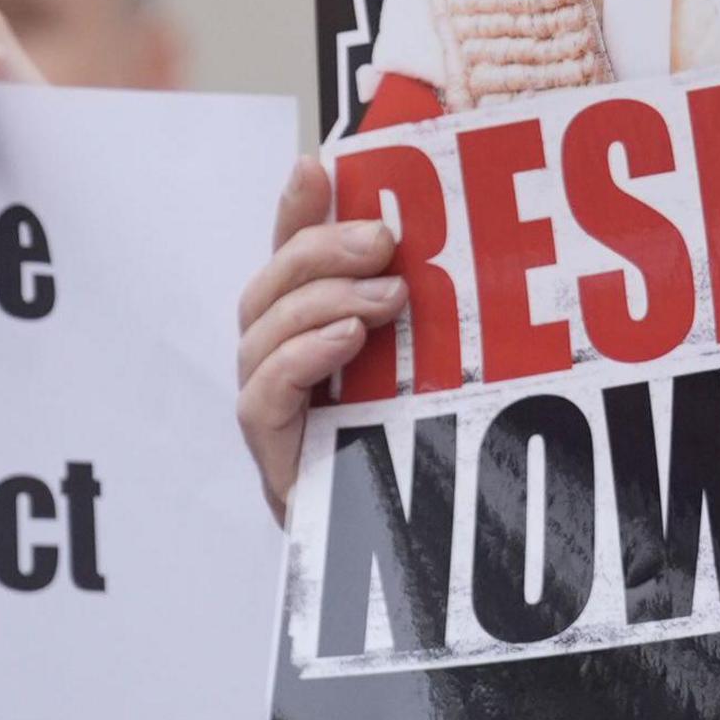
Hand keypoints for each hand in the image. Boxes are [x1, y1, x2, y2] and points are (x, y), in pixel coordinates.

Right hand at [236, 149, 406, 520]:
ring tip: (386, 294)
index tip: (319, 163)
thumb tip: (460, 248)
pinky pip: (262, 395)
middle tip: (383, 237)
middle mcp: (279, 365)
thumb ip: (432, 315)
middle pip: (267, 285)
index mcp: (311, 334)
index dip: (296, 208)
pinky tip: (345, 341)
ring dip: (322, 299)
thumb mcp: (440, 368)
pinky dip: (300, 356)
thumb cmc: (432, 457)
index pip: (291, 256)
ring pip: (260, 331)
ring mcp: (271, 411)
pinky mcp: (272, 455)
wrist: (424, 555)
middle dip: (319, 248)